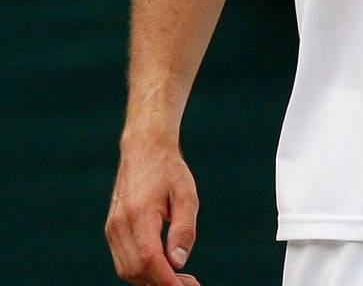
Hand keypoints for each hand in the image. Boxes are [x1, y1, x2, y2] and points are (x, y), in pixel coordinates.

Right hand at [105, 142, 201, 284]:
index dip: (166, 280)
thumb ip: (184, 229)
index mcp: (139, 214)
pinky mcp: (112, 230)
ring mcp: (112, 228)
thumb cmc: (168, 171)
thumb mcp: (187, 195)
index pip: (149, 258)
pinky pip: (124, 260)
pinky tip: (163, 270)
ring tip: (180, 280)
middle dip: (161, 284)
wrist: (143, 151)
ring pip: (127, 269)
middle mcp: (119, 224)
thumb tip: (178, 262)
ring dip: (151, 280)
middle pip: (136, 269)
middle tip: (189, 285)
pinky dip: (142, 271)